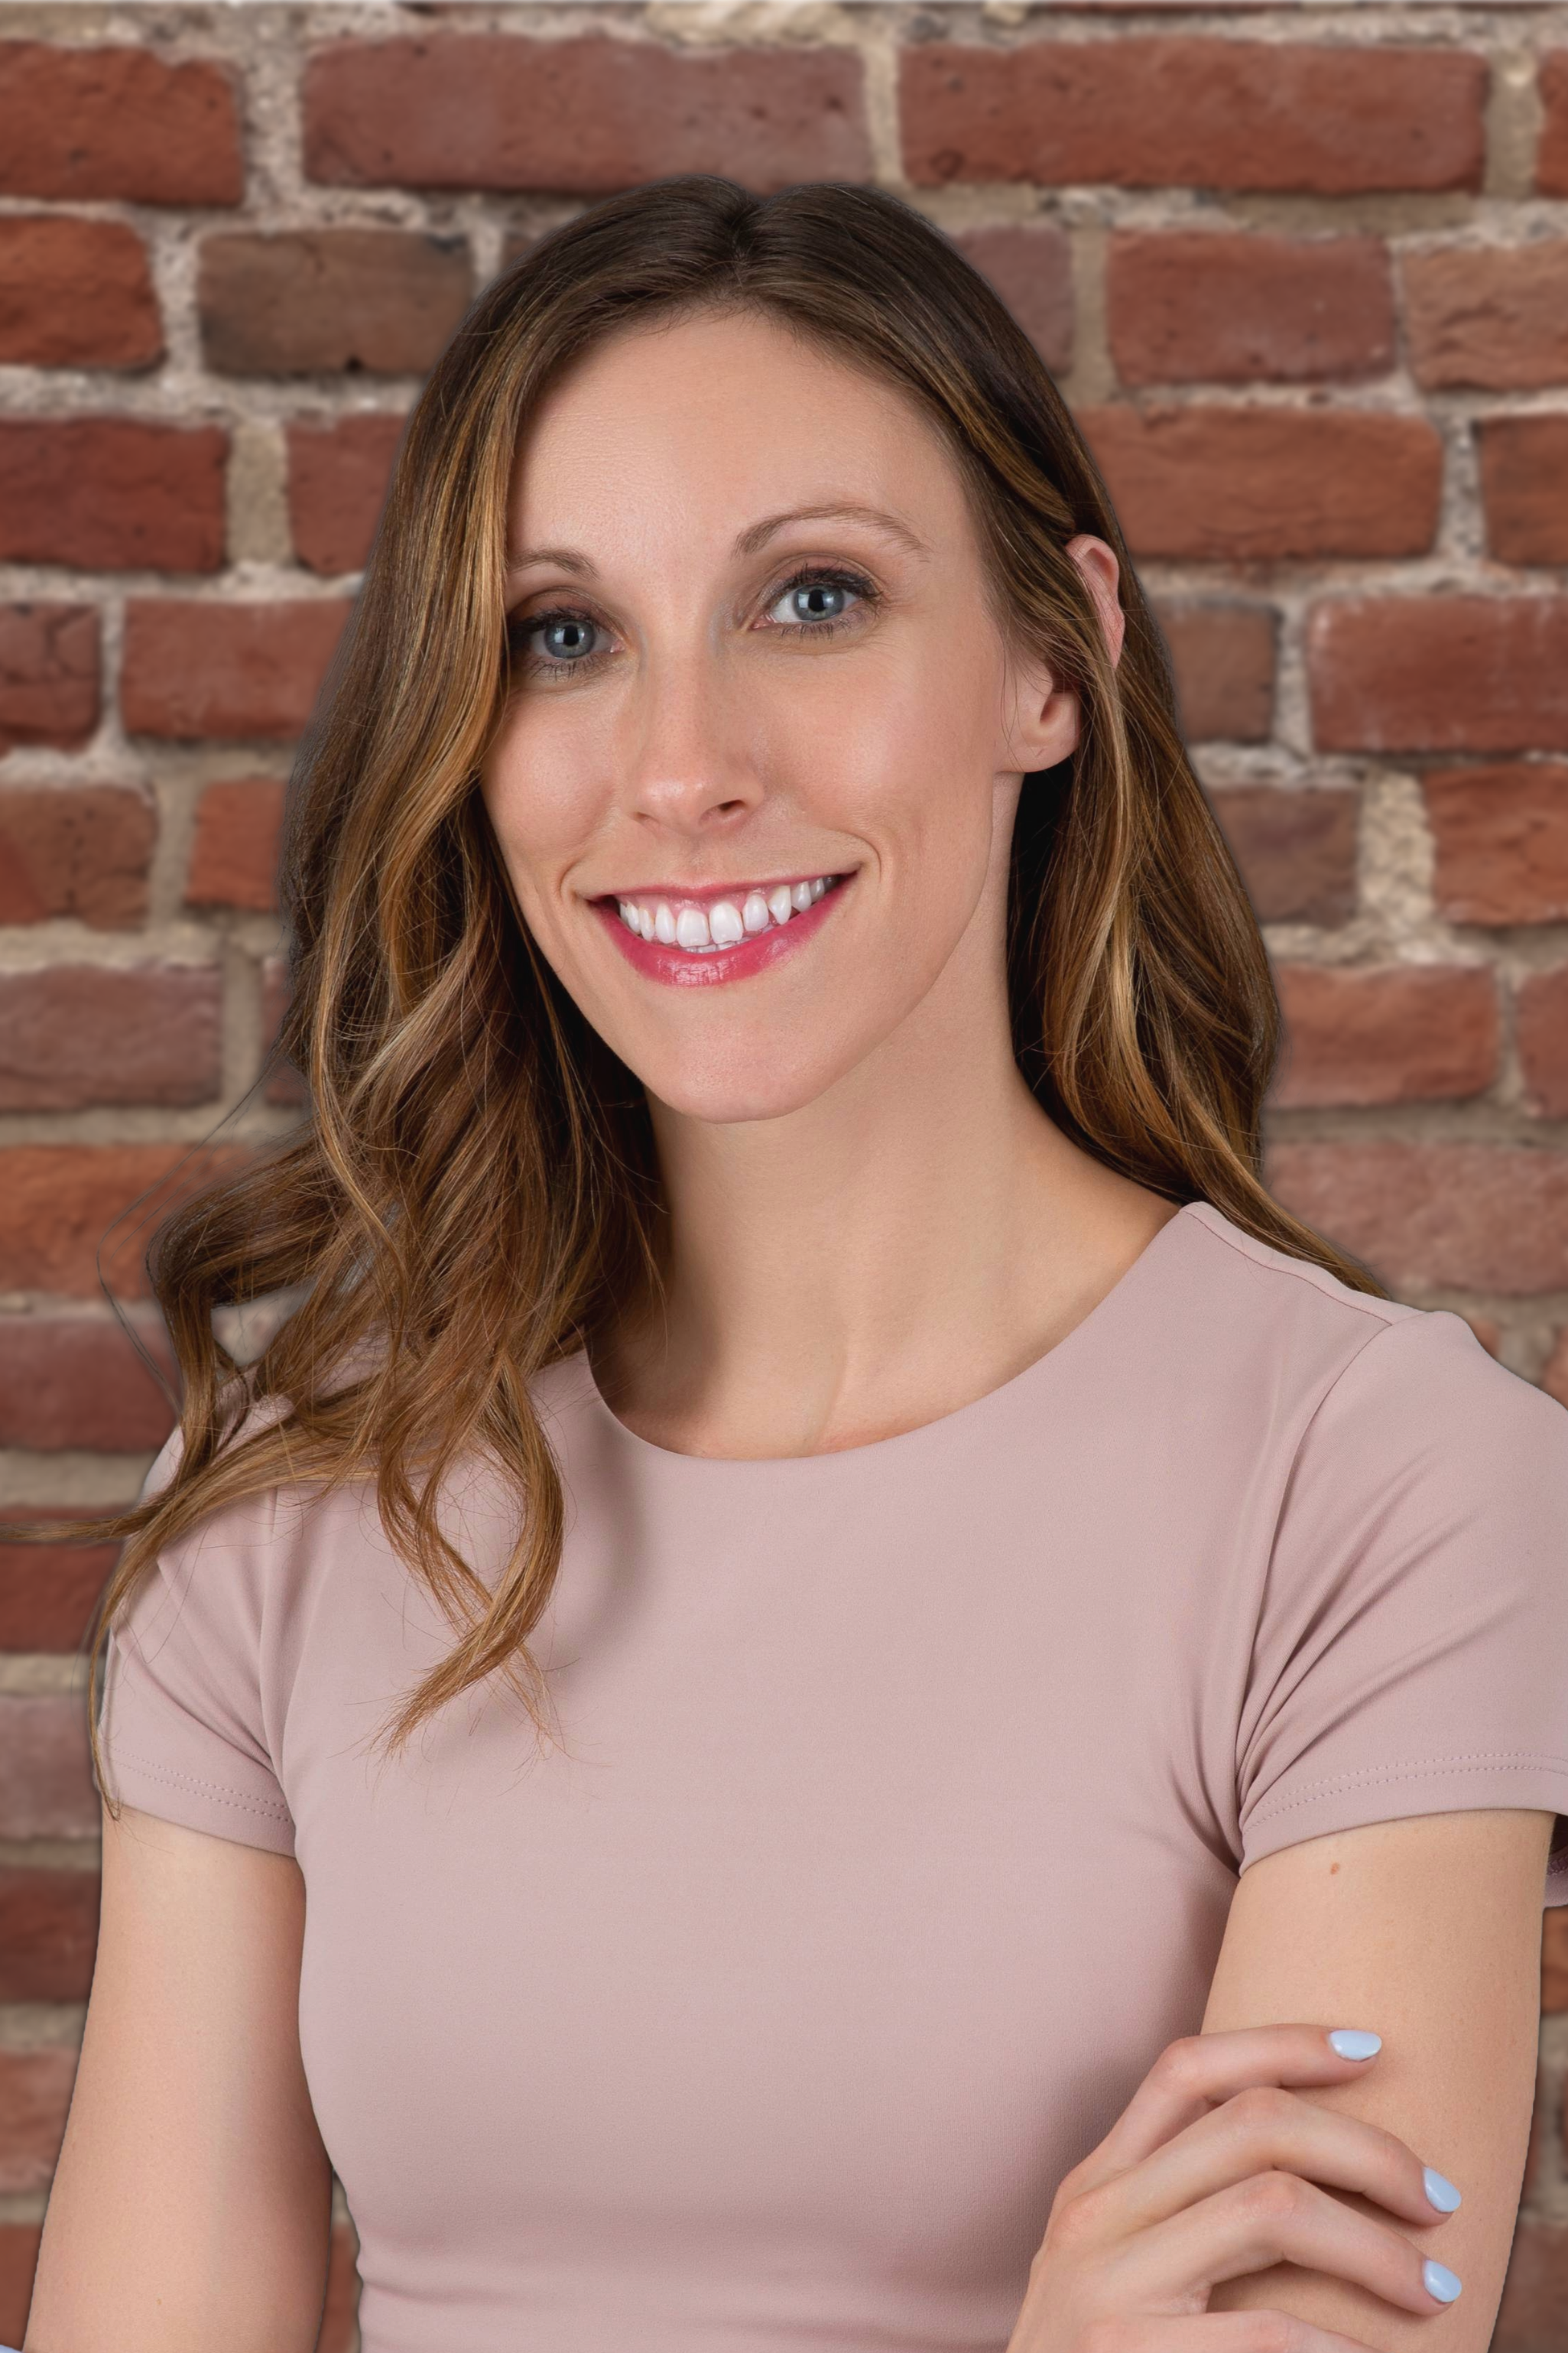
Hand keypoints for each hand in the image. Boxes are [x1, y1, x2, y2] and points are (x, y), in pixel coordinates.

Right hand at [1006, 2025, 1463, 2352]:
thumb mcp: (1112, 2268)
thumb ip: (1175, 2209)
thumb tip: (1313, 2164)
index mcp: (1094, 2185)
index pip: (1187, 2068)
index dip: (1283, 2042)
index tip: (1371, 2049)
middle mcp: (1095, 2216)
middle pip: (1251, 2124)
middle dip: (1367, 2149)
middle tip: (1437, 2199)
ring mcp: (1107, 2286)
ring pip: (1272, 2206)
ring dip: (1377, 2247)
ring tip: (1435, 2288)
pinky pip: (1269, 2332)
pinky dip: (1340, 2348)